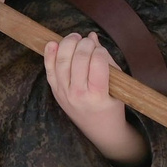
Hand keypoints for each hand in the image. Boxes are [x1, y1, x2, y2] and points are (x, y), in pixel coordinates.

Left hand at [43, 33, 146, 166]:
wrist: (98, 129)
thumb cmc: (111, 106)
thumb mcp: (117, 86)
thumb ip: (106, 60)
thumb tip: (93, 37)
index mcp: (98, 95)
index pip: (97, 63)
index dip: (99, 51)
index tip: (101, 50)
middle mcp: (78, 95)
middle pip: (78, 59)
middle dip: (85, 44)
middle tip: (89, 41)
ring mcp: (64, 93)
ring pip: (62, 61)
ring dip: (68, 44)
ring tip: (76, 37)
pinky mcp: (55, 91)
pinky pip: (49, 70)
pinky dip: (49, 54)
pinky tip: (53, 43)